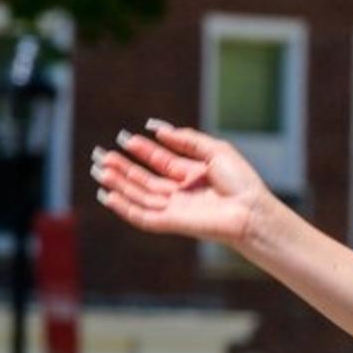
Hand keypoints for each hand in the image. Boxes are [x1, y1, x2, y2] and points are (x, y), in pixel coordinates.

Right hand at [90, 120, 273, 247]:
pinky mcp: (173, 223)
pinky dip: (125, 208)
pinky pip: (143, 217)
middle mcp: (183, 193)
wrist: (252, 210)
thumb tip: (158, 128)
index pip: (161, 162)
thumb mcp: (215, 150)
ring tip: (100, 170)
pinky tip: (108, 196)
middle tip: (101, 155)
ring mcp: (176, 209)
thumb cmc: (242, 183)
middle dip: (123, 168)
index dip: (142, 151)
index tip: (124, 138)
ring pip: (140, 196)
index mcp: (193, 176)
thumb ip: (187, 140)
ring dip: (119, 184)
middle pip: (145, 180)